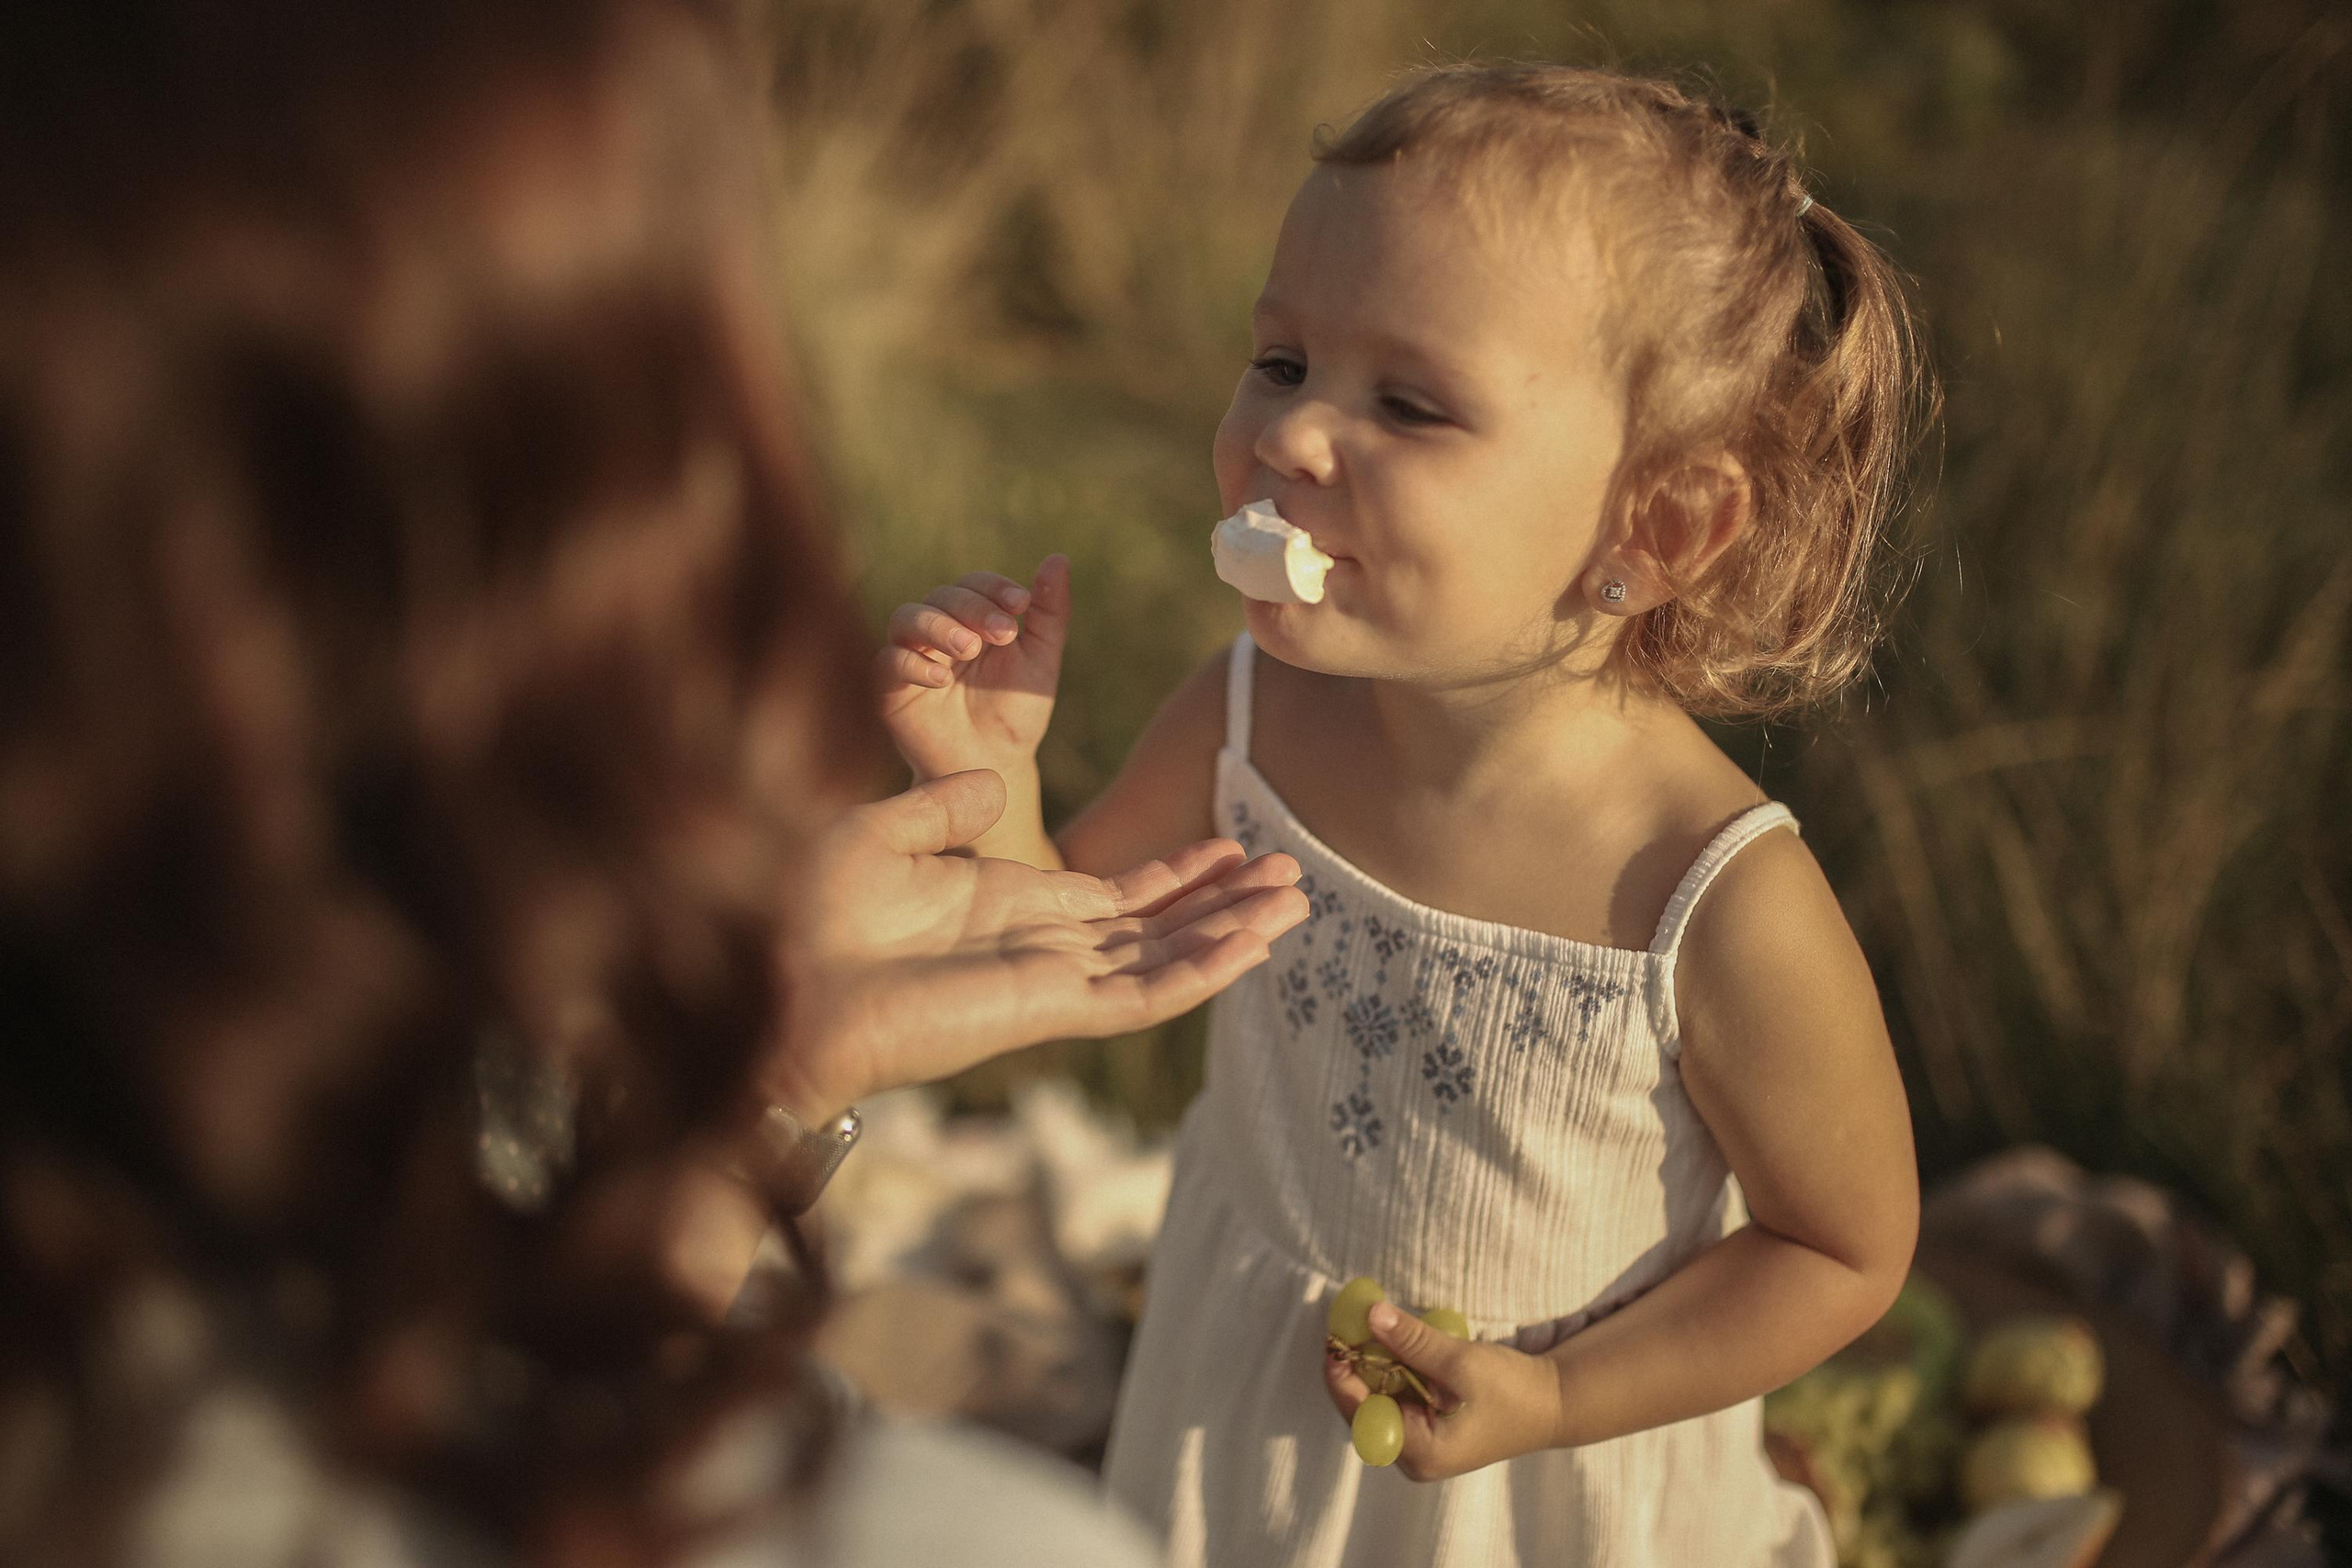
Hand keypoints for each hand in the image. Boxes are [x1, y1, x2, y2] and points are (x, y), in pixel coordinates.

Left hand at [770, 768, 1303, 1120]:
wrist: (770, 981)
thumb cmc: (802, 914)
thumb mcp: (878, 833)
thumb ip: (939, 807)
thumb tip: (986, 785)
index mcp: (1002, 908)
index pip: (1113, 896)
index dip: (1176, 873)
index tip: (1231, 842)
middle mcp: (1036, 949)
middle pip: (1155, 928)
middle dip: (1224, 902)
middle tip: (1292, 874)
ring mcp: (1047, 983)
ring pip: (1162, 961)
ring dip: (1231, 934)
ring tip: (1295, 903)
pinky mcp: (1046, 1010)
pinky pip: (1141, 995)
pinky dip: (1199, 972)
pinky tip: (1252, 947)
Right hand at [876, 557, 1068, 781]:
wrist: (993, 768)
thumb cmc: (1013, 712)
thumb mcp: (1040, 662)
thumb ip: (1049, 614)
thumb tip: (1058, 558)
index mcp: (971, 618)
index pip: (974, 584)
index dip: (995, 587)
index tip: (1022, 604)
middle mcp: (935, 630)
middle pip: (941, 595)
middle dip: (973, 608)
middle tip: (1004, 634)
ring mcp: (910, 656)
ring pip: (906, 618)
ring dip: (938, 625)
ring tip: (970, 648)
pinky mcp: (889, 689)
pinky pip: (887, 662)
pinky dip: (912, 664)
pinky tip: (942, 678)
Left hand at [1324, 1301, 1568, 1480]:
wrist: (1553, 1403)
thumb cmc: (1514, 1391)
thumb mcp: (1461, 1362)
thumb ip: (1413, 1341)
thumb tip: (1371, 1315)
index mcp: (1420, 1453)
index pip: (1361, 1413)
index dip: (1341, 1375)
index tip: (1332, 1337)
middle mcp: (1414, 1457)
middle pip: (1364, 1409)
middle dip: (1355, 1365)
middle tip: (1347, 1324)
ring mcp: (1421, 1445)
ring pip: (1378, 1400)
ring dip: (1372, 1365)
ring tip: (1367, 1327)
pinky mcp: (1429, 1429)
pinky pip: (1397, 1397)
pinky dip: (1392, 1370)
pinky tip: (1392, 1343)